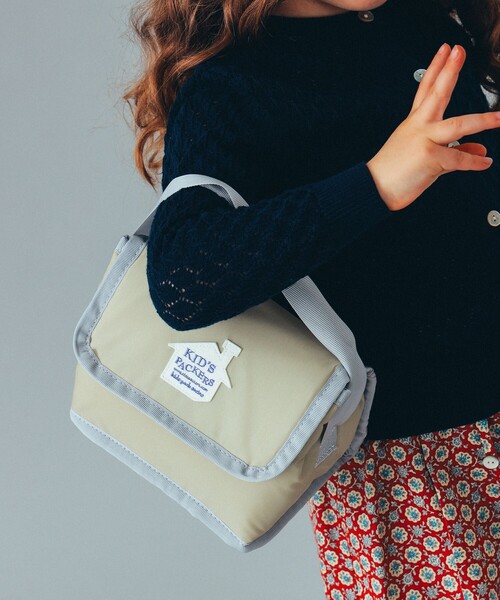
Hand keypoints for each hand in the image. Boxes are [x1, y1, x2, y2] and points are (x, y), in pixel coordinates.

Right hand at [366, 43, 499, 211]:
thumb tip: (480, 150)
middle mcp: (419, 127)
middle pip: (437, 94)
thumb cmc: (395, 173)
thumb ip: (456, 150)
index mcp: (415, 123)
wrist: (374, 189)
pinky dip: (473, 162)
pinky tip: (485, 162)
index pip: (425, 89)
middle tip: (460, 51)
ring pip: (458, 125)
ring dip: (482, 121)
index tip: (446, 49)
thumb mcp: (426, 156)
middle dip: (450, 71)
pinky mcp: (429, 158)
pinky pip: (458, 159)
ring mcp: (424, 141)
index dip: (436, 68)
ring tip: (499, 118)